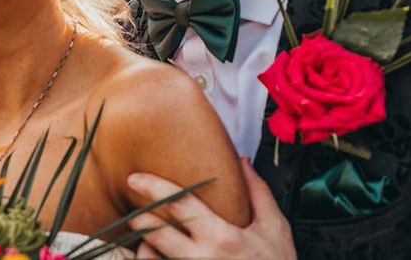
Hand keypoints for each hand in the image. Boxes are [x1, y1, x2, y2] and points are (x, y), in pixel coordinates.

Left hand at [128, 156, 295, 258]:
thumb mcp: (275, 228)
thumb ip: (258, 192)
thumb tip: (242, 160)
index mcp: (222, 237)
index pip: (180, 204)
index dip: (154, 187)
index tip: (135, 178)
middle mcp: (203, 259)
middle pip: (157, 234)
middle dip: (141, 219)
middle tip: (137, 211)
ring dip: (146, 247)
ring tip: (147, 239)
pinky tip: (160, 257)